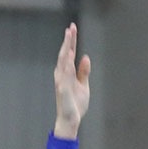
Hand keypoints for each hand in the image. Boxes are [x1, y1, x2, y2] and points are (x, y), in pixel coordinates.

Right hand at [52, 23, 90, 139]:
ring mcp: (62, 82)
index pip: (69, 53)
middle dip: (68, 41)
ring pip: (63, 63)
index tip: (72, 28)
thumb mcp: (83, 85)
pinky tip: (69, 58)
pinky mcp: (63, 91)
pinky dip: (66, 67)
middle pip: (64, 54)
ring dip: (66, 49)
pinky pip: (64, 76)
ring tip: (69, 37)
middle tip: (70, 27)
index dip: (71, 41)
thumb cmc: (76, 103)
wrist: (71, 120)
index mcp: (67, 73)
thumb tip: (85, 57)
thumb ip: (83, 72)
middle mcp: (62, 75)